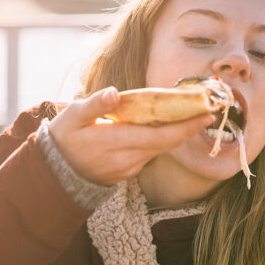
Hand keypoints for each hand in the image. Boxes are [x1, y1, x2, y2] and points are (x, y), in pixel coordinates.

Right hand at [47, 87, 214, 185]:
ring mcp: (129, 168)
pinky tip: (169, 125)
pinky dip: (163, 139)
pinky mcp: (129, 171)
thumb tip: (114, 92)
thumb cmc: (64, 137)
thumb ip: (94, 104)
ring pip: (161, 148)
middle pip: (167, 143)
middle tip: (209, 110)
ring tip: (194, 113)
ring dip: (178, 133)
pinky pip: (152, 153)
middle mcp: (127, 159)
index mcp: (114, 142)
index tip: (206, 115)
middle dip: (189, 127)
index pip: (159, 136)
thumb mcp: (72, 116)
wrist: (55, 172)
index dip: (185, 127)